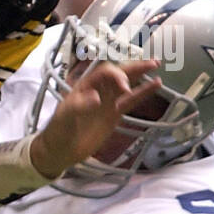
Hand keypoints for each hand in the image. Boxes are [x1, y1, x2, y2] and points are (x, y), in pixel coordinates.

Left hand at [30, 59, 160, 178]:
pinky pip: (130, 101)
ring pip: (127, 84)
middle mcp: (97, 90)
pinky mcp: (114, 114)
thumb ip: (79, 106)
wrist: (61, 150)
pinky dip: (143, 93)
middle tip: (152, 63)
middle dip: (134, 67)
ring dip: (140, 75)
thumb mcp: (65, 116)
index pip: (105, 73)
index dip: (117, 76)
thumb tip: (97, 98)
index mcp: (84, 86)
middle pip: (118, 73)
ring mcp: (107, 102)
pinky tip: (155, 85)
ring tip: (156, 65)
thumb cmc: (58, 130)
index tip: (125, 88)